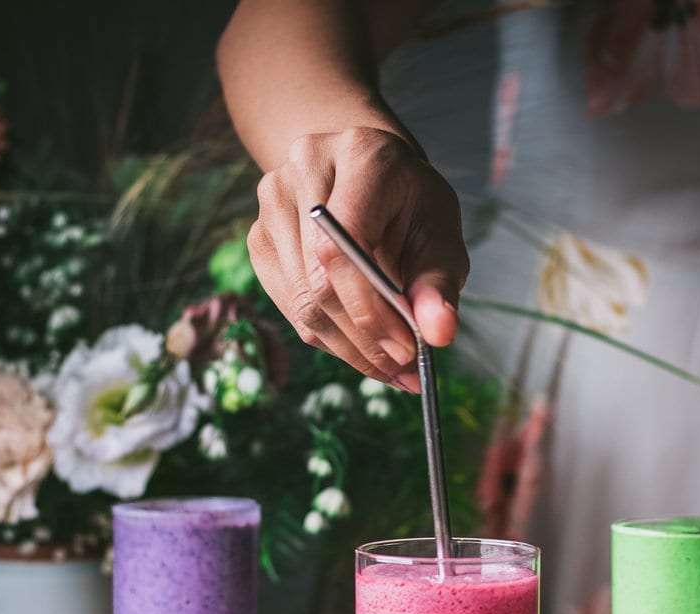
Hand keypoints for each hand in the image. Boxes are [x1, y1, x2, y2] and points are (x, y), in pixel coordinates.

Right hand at [247, 127, 468, 389]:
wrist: (369, 177)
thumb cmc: (410, 206)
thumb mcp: (440, 236)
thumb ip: (438, 285)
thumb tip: (439, 334)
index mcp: (359, 155)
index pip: (341, 247)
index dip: (369, 309)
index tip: (405, 351)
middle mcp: (304, 169)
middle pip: (319, 282)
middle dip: (364, 340)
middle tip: (402, 373)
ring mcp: (272, 203)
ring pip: (303, 305)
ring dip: (348, 349)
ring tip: (389, 368)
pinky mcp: (259, 239)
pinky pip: (291, 309)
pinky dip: (329, 339)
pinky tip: (361, 347)